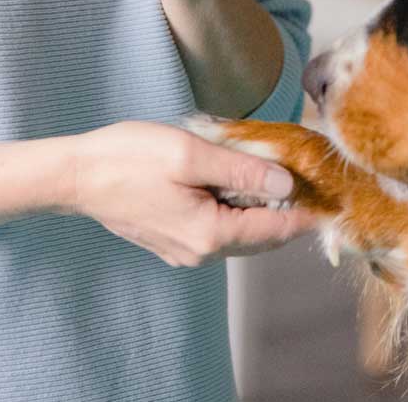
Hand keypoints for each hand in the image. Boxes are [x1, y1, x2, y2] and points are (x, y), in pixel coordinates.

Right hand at [67, 121, 319, 266]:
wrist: (75, 175)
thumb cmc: (128, 159)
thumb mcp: (191, 154)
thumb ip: (242, 171)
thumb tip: (287, 186)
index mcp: (211, 234)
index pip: (276, 229)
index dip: (307, 212)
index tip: (332, 194)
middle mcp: (201, 252)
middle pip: (261, 235)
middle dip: (286, 209)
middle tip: (308, 177)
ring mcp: (184, 250)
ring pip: (239, 233)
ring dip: (258, 207)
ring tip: (274, 172)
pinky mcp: (171, 240)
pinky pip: (216, 229)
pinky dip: (234, 209)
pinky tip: (234, 181)